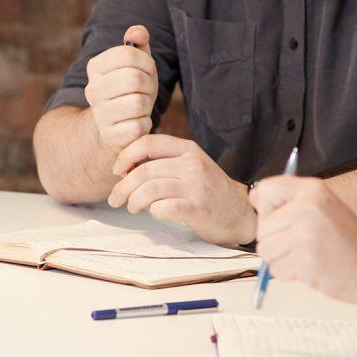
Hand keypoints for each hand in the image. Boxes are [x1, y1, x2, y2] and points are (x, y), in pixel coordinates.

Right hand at [85, 25, 157, 152]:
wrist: (114, 127)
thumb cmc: (130, 90)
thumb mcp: (135, 64)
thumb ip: (137, 43)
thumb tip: (137, 32)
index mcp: (95, 66)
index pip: (129, 54)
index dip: (146, 62)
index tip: (146, 70)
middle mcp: (92, 89)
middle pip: (134, 78)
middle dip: (149, 84)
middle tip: (145, 90)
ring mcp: (99, 114)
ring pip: (138, 102)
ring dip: (147, 105)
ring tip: (140, 106)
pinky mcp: (110, 135)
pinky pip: (139, 126)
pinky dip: (145, 124)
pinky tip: (136, 123)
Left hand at [108, 132, 252, 243]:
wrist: (241, 212)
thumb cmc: (208, 190)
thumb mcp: (190, 166)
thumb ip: (165, 162)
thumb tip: (126, 168)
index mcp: (188, 149)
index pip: (147, 143)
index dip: (125, 156)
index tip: (116, 171)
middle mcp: (192, 164)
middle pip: (144, 170)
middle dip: (122, 186)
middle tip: (115, 198)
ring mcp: (197, 186)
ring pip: (150, 189)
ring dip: (133, 200)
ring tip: (131, 207)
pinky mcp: (199, 209)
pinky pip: (164, 208)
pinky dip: (153, 212)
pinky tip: (154, 213)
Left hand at [248, 177, 356, 304]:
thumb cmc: (347, 241)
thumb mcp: (322, 206)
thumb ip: (289, 199)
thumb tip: (254, 195)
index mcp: (312, 189)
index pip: (265, 190)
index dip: (268, 209)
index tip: (285, 219)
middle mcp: (308, 207)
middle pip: (262, 227)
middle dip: (276, 241)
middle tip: (303, 244)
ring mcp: (306, 234)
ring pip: (265, 250)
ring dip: (281, 259)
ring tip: (307, 256)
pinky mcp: (305, 260)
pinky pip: (276, 269)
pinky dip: (289, 274)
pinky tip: (310, 268)